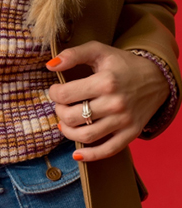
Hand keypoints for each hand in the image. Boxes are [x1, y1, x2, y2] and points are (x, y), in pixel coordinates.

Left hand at [46, 41, 168, 161]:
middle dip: (59, 112)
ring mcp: (124, 121)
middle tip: (61, 106)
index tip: (56, 91)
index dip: (54, 94)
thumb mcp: (99, 51)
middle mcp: (115, 103)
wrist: (157, 78)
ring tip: (66, 123)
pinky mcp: (131, 133)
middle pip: (72, 117)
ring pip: (86, 136)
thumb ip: (73, 54)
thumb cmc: (123, 64)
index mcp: (105, 82)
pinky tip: (77, 153)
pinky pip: (108, 150)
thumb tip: (50, 66)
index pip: (65, 95)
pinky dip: (90, 156)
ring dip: (68, 132)